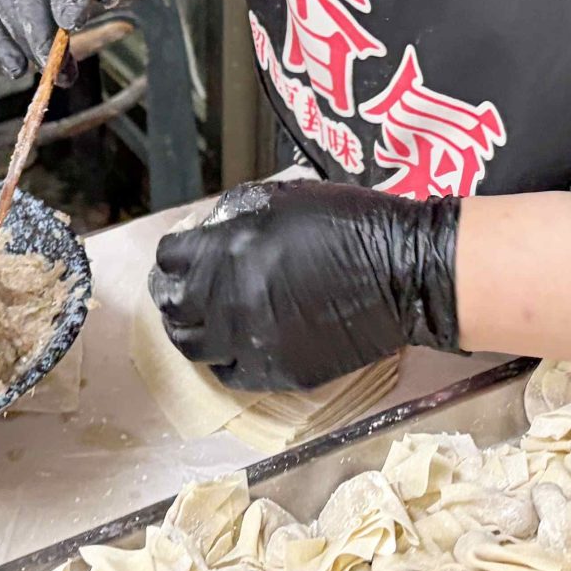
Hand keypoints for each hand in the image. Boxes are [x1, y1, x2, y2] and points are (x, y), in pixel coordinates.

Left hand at [150, 182, 461, 393]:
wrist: (402, 273)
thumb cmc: (349, 223)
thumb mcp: (283, 197)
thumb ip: (236, 215)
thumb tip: (211, 231)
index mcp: (224, 252)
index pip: (167, 259)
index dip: (174, 255)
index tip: (183, 255)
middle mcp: (227, 301)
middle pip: (172, 307)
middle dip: (174, 294)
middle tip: (186, 290)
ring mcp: (250, 343)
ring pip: (193, 348)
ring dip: (193, 331)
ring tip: (207, 321)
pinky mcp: (276, 374)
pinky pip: (230, 374)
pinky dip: (226, 359)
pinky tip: (238, 345)